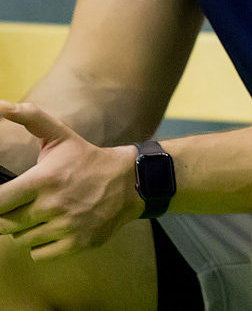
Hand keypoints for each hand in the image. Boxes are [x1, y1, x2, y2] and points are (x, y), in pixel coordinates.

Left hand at [0, 101, 140, 259]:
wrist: (130, 182)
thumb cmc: (87, 159)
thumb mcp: (61, 136)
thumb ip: (30, 119)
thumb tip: (1, 105)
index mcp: (44, 180)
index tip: (4, 197)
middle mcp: (53, 206)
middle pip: (4, 225)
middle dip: (9, 215)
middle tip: (23, 205)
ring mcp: (66, 227)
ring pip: (21, 240)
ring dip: (27, 229)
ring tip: (43, 214)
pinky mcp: (77, 244)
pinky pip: (39, 254)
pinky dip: (42, 245)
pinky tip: (54, 228)